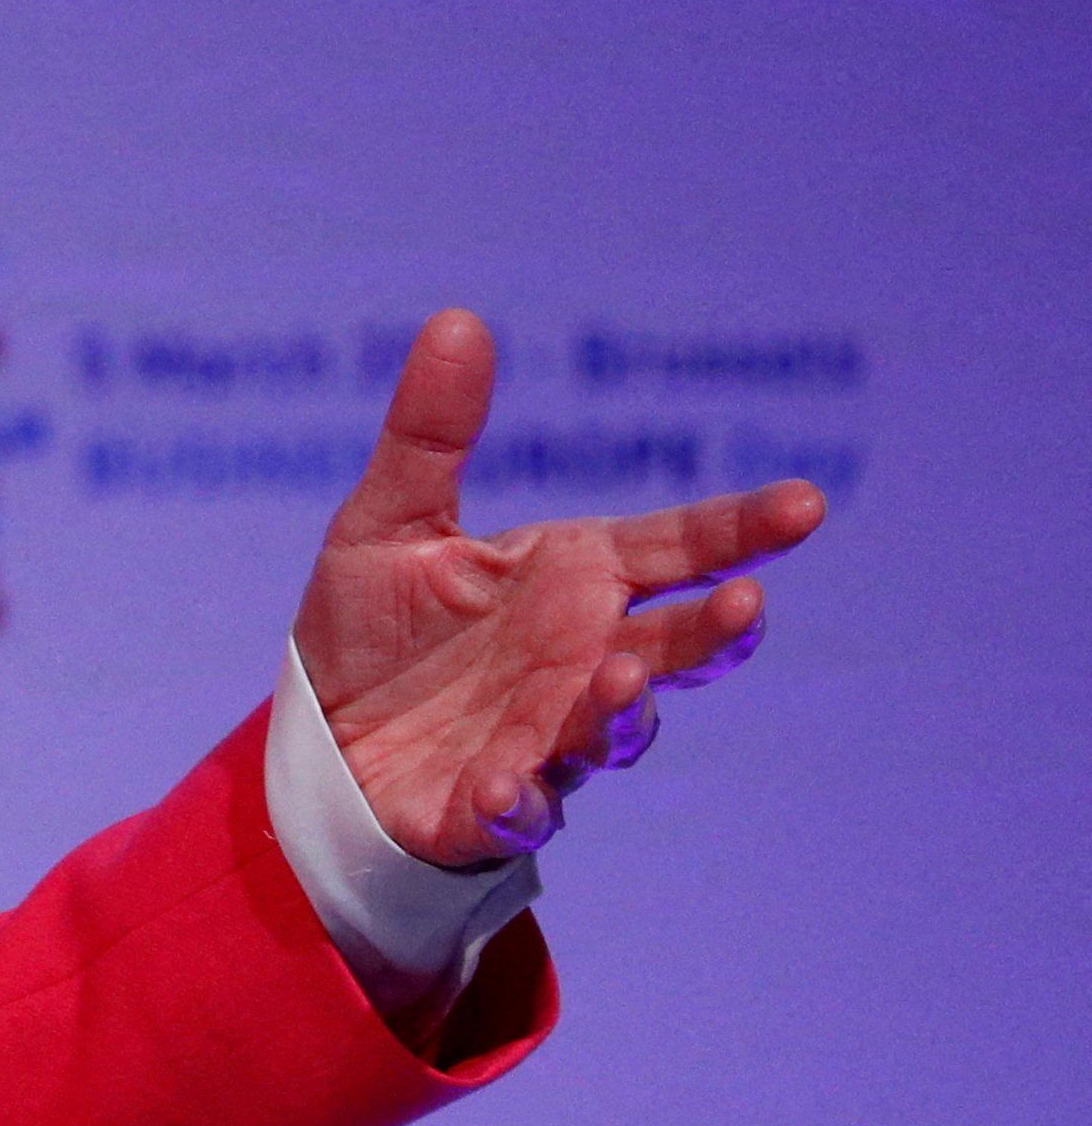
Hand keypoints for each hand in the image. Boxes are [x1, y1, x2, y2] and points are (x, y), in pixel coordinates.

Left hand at [295, 310, 822, 870]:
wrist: (320, 740)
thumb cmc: (373, 625)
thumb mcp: (387, 520)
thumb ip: (430, 433)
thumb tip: (459, 319)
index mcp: (570, 579)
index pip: (675, 548)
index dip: (740, 529)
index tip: (806, 504)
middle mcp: (582, 657)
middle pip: (673, 645)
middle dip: (715, 632)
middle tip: (747, 604)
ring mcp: (548, 734)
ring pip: (612, 728)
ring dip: (619, 710)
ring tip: (617, 680)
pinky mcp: (493, 802)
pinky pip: (522, 806)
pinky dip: (520, 797)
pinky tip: (503, 786)